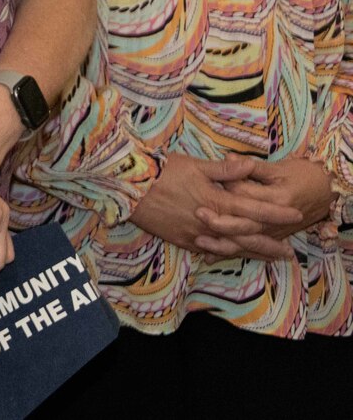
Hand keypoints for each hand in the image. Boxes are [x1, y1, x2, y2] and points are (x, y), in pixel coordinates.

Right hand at [129, 155, 302, 260]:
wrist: (127, 187)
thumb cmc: (160, 170)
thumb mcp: (194, 165)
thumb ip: (224, 170)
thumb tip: (250, 166)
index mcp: (215, 200)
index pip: (253, 208)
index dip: (276, 212)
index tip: (295, 215)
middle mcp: (209, 223)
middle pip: (247, 236)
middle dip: (269, 243)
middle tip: (288, 251)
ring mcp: (196, 235)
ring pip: (230, 247)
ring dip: (251, 253)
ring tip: (267, 257)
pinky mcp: (181, 240)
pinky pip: (209, 251)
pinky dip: (225, 254)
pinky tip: (233, 256)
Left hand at [198, 156, 334, 253]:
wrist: (322, 191)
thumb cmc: (300, 175)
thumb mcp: (277, 168)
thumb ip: (252, 166)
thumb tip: (228, 156)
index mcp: (277, 198)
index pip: (246, 196)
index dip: (226, 189)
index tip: (205, 182)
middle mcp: (275, 220)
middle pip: (244, 223)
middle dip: (221, 221)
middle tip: (198, 213)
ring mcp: (272, 232)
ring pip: (245, 242)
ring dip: (222, 244)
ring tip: (198, 241)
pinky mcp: (270, 238)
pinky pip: (248, 250)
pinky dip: (229, 253)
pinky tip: (208, 257)